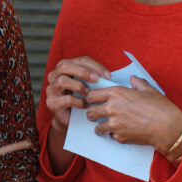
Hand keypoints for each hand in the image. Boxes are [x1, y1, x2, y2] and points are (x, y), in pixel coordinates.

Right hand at [44, 57, 109, 173]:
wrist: (71, 121)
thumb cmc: (85, 100)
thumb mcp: (93, 87)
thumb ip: (103, 79)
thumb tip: (131, 77)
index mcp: (66, 67)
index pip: (80, 60)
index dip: (95, 66)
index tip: (109, 75)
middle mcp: (55, 75)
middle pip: (65, 66)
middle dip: (83, 72)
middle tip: (97, 80)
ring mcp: (51, 89)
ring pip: (62, 81)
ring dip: (79, 86)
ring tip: (90, 94)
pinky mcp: (52, 103)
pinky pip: (65, 99)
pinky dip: (77, 102)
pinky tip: (86, 106)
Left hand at [86, 76, 181, 154]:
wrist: (169, 128)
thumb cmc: (161, 108)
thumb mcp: (150, 90)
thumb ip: (138, 83)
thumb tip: (133, 79)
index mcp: (117, 93)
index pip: (92, 95)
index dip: (91, 98)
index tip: (92, 101)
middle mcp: (112, 108)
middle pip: (91, 112)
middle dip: (92, 113)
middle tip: (96, 115)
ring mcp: (114, 124)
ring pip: (97, 127)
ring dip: (100, 127)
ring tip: (105, 127)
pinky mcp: (119, 137)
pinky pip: (111, 136)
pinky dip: (114, 135)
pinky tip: (122, 132)